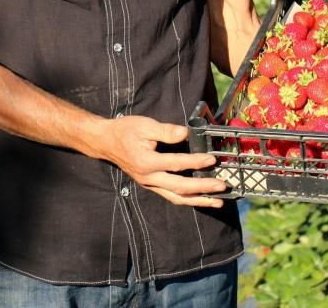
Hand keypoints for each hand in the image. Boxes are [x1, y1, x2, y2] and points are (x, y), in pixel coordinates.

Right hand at [98, 115, 225, 207]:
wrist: (106, 142)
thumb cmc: (125, 131)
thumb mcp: (145, 125)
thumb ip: (166, 131)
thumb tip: (186, 133)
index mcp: (148, 163)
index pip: (177, 164)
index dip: (196, 162)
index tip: (212, 159)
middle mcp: (149, 178)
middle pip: (180, 188)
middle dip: (203, 189)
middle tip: (222, 186)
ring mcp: (150, 184)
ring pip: (177, 198)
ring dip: (198, 200)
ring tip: (217, 202)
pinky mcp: (151, 185)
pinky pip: (172, 196)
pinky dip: (188, 198)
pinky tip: (200, 198)